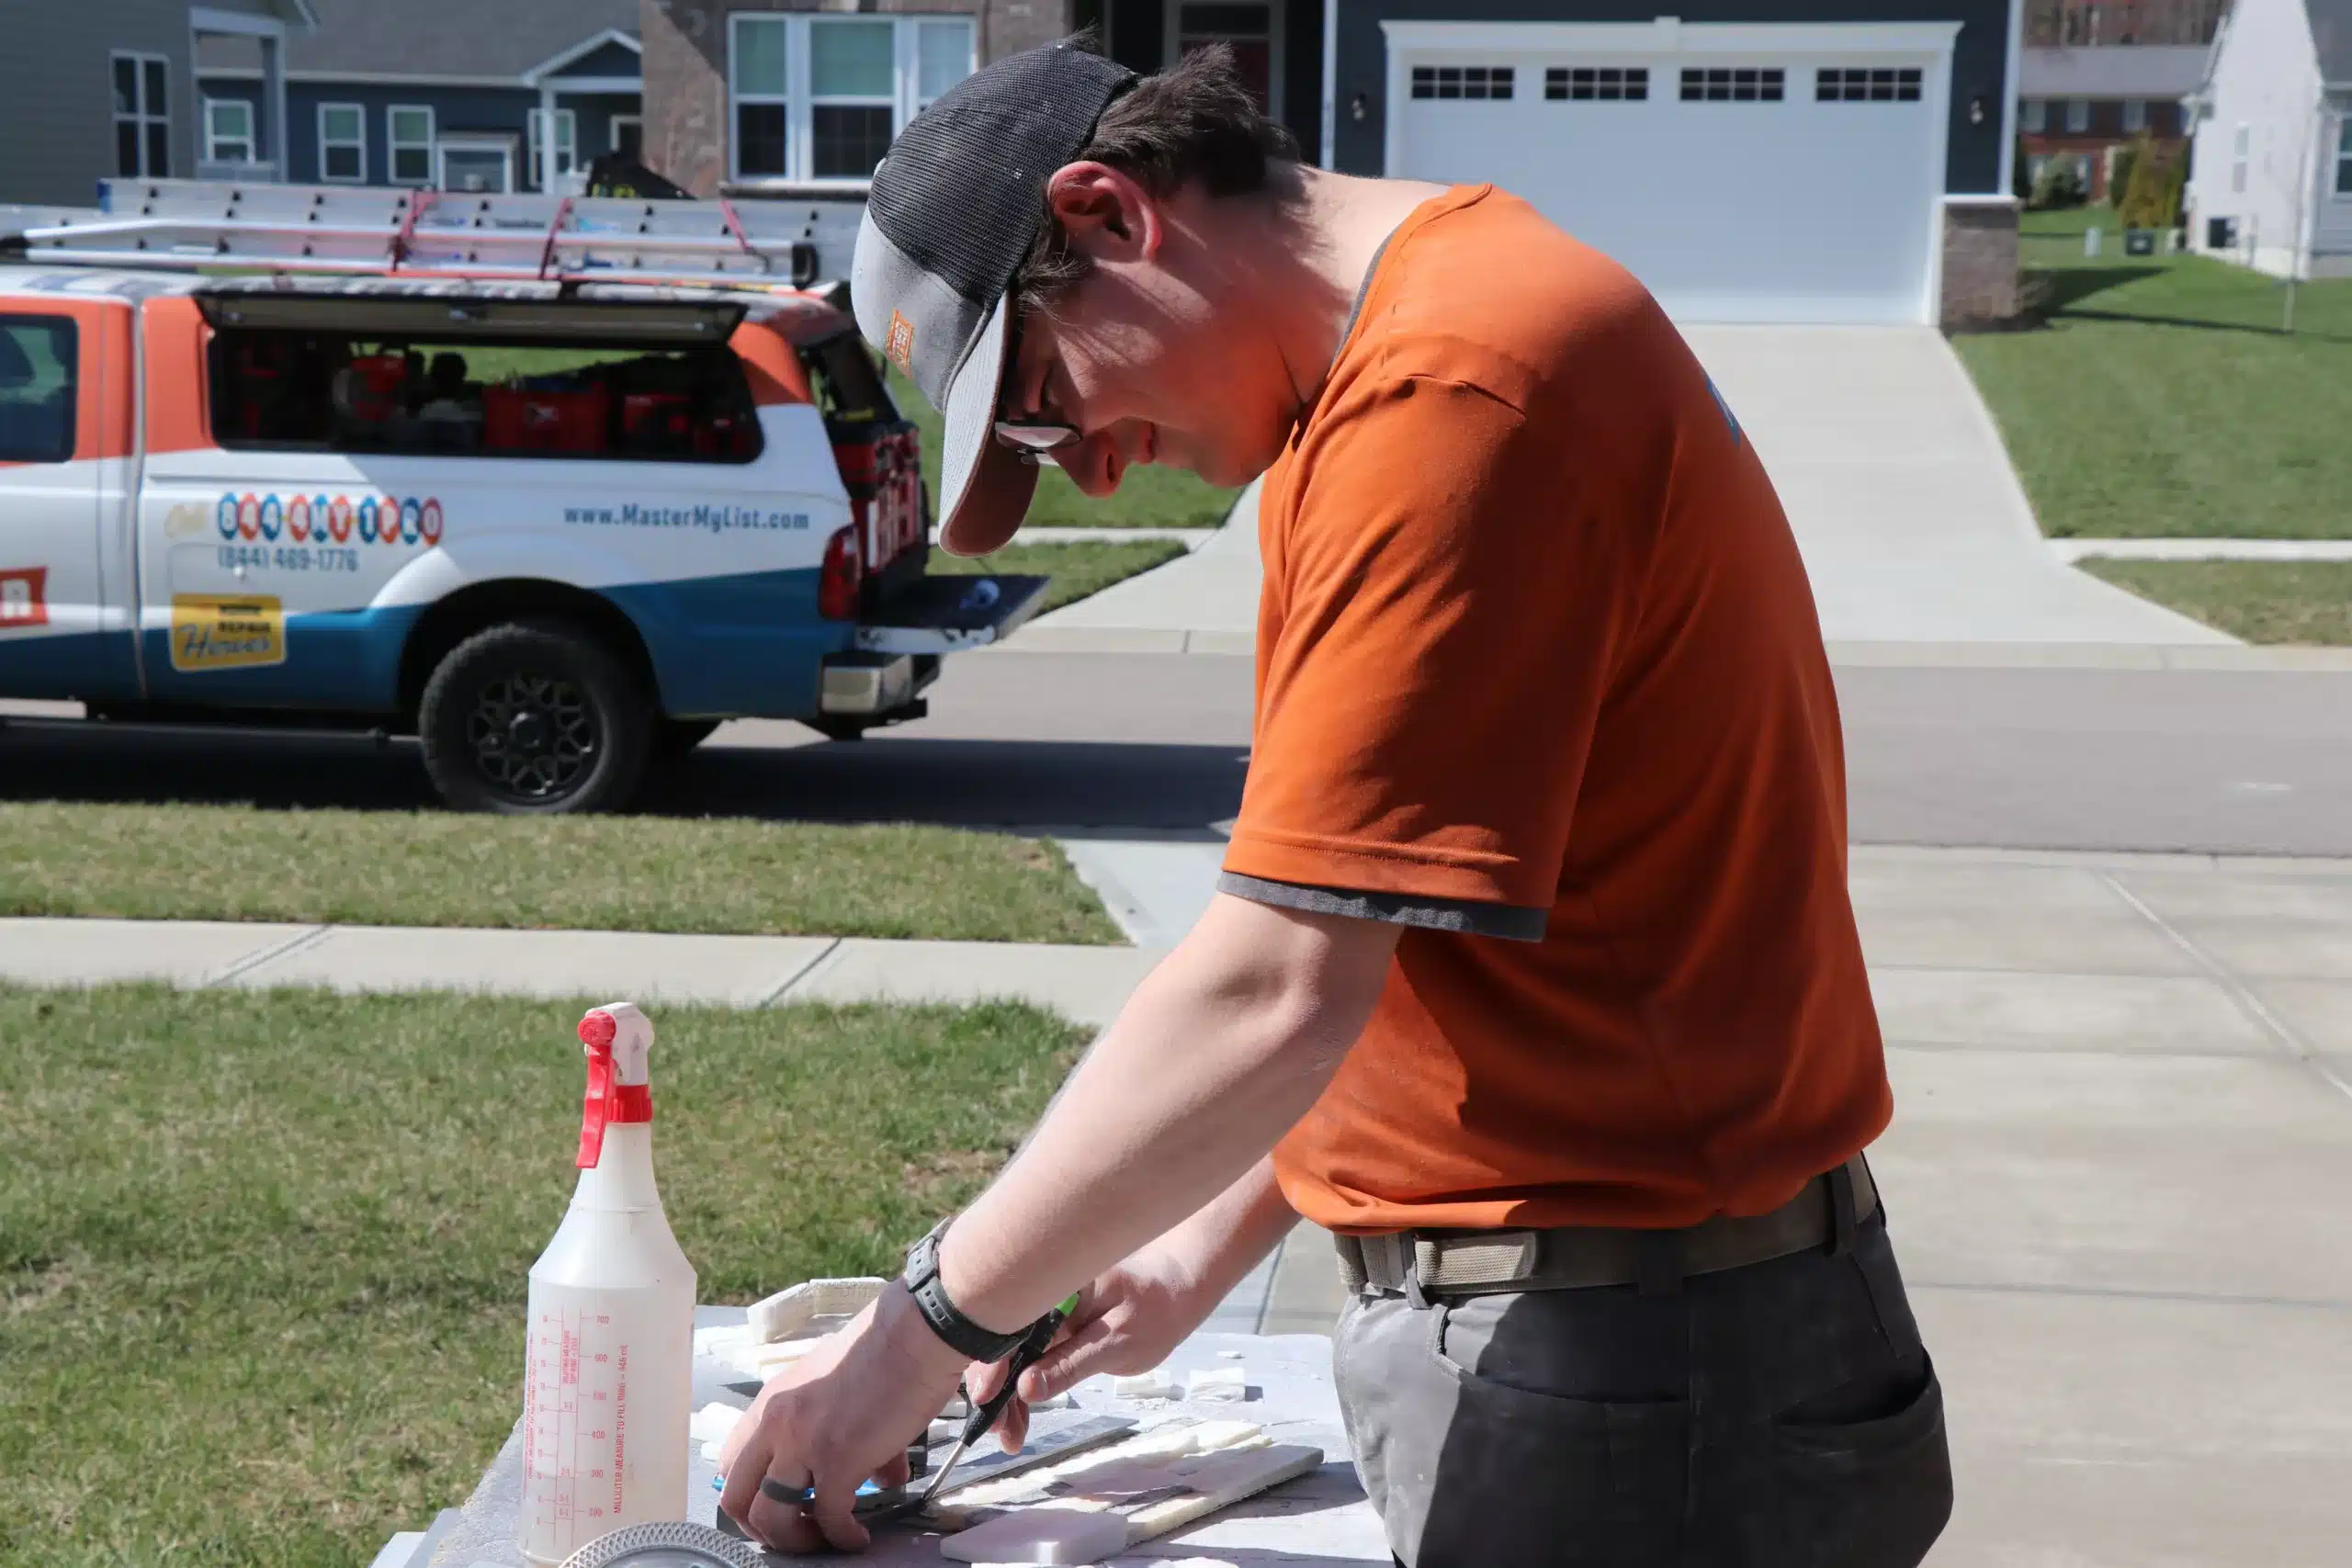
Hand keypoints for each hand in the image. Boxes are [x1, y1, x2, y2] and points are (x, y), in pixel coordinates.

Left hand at [716, 1282, 967, 1552]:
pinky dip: (842, 1537)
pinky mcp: (838, 1460)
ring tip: (824, 1540)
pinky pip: (830, 1517)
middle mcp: (776, 1424)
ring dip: (795, 1541)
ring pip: (770, 1517)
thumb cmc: (888, 1349)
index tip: (777, 1509)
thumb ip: (845, 1432)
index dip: (748, 1497)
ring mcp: (803, 1444)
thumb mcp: (842, 1388)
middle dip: (760, 1529)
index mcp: (773, 1402)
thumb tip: (880, 1474)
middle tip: (793, 1534)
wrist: (915, 1332)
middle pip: (736, 1498)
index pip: (731, 1463)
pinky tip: (859, 1537)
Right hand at [963, 1243, 1218, 1452]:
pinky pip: (1027, 1361)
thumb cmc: (1153, 1311)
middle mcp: (1042, 1299)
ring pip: (1011, 1357)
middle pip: (1002, 1342)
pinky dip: (1021, 1391)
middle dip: (993, 1387)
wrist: (1173, 1295)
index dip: (991, 1360)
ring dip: (1005, 1396)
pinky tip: (1018, 1422)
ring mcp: (1043, 1317)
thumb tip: (1026, 1388)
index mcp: (1055, 1288)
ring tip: (1010, 1438)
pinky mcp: (1050, 1333)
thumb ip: (1070, 1364)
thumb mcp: (1116, 1343)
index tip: (986, 1397)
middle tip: (998, 1429)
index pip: (1011, 1323)